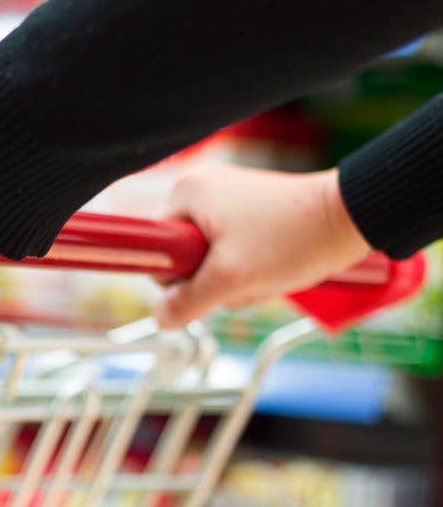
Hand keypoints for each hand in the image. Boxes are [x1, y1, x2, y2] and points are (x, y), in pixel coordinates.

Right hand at [155, 164, 371, 327]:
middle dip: (210, 279)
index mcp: (186, 192)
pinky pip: (228, 249)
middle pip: (182, 254)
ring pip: (208, 257)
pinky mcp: (246, 208)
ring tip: (264, 272)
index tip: (209, 281)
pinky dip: (246, 266)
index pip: (154, 246)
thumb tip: (159, 318)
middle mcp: (200, 188)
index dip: (176, 274)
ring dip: (232, 277)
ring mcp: (224, 196)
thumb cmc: (292, 239)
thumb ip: (187, 302)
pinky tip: (271, 267)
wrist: (352, 218)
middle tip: (243, 280)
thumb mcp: (231, 280)